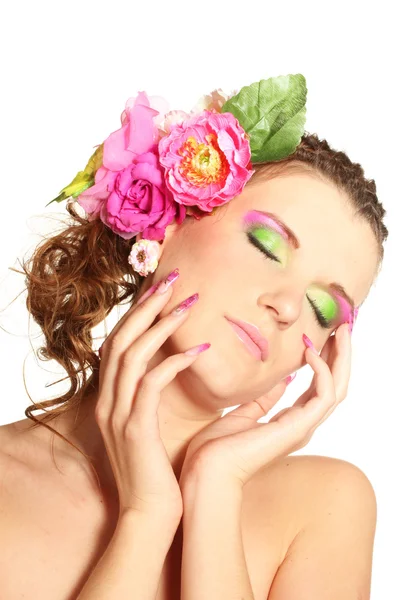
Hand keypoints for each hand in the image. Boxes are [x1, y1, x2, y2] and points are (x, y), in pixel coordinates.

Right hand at [95, 270, 207, 521]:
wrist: (148, 515)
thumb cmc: (156, 469)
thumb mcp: (150, 426)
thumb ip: (154, 396)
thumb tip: (177, 366)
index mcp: (111, 398)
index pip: (119, 344)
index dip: (137, 314)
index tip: (161, 291)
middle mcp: (108, 401)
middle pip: (121, 339)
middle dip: (146, 307)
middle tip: (173, 280)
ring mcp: (118, 414)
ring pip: (133, 355)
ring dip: (161, 326)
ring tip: (190, 304)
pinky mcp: (135, 428)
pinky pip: (152, 384)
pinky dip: (173, 362)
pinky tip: (199, 350)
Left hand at [179, 323, 350, 488]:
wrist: (206, 471)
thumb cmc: (216, 449)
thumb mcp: (243, 414)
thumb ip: (264, 399)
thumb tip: (282, 381)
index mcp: (290, 423)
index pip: (318, 388)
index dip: (324, 361)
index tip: (324, 336)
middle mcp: (302, 426)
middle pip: (335, 386)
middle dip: (340, 355)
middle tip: (344, 327)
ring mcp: (303, 428)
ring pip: (337, 388)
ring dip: (341, 357)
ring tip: (341, 330)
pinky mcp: (298, 428)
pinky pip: (323, 395)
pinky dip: (322, 371)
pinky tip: (311, 352)